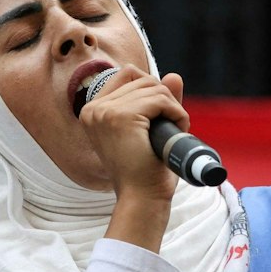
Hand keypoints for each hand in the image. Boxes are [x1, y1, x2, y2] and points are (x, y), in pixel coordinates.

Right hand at [79, 64, 187, 202]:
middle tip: (170, 127)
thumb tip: (174, 76)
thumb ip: (161, 102)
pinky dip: (177, 113)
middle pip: (143, 79)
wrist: (143, 197)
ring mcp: (105, 112)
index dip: (151, 90)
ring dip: (173, 108)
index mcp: (92, 112)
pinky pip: (161, 100)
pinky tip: (178, 129)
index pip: (127, 74)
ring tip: (174, 131)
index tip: (158, 116)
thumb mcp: (151, 129)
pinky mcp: (121, 117)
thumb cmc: (146, 169)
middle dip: (165, 99)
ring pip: (154, 88)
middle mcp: (93, 109)